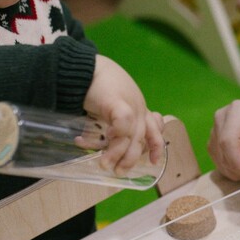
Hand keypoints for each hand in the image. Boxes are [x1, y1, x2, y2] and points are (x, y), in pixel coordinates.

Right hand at [83, 55, 165, 174]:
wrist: (84, 67)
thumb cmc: (94, 87)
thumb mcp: (107, 108)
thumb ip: (106, 124)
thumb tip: (90, 143)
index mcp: (139, 108)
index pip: (155, 128)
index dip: (156, 146)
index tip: (153, 162)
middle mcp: (139, 108)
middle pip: (141, 138)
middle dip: (131, 158)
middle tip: (120, 172)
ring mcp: (131, 104)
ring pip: (132, 135)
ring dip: (118, 153)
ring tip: (106, 165)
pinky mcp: (117, 102)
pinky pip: (123, 123)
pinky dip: (117, 135)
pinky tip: (106, 139)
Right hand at [208, 89, 239, 182]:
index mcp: (239, 110)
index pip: (229, 140)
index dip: (239, 163)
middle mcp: (223, 117)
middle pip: (222, 150)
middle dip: (239, 168)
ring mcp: (216, 129)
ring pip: (218, 158)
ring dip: (236, 171)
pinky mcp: (215, 141)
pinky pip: (218, 161)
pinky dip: (232, 170)